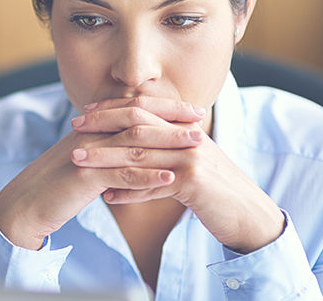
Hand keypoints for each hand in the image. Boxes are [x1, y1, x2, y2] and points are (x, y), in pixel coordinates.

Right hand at [0, 97, 204, 249]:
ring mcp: (87, 153)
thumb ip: (107, 150)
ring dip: (168, 143)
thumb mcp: (85, 161)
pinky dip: (148, 176)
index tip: (191, 110)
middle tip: (201, 120)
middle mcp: (90, 133)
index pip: (133, 108)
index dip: (164, 107)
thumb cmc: (56, 185)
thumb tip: (135, 146)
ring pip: (134, 142)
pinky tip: (171, 179)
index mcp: (91, 127)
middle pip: (137, 118)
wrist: (26, 203)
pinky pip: (121, 174)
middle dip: (172, 118)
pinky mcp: (84, 176)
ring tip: (197, 146)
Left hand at [73, 97, 284, 253]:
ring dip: (105, 158)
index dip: (112, 109)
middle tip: (73, 127)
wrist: (249, 213)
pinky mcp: (194, 182)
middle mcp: (187, 136)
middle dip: (102, 124)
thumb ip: (160, 154)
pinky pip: (152, 185)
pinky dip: (128, 191)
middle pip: (137, 124)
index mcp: (183, 127)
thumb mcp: (186, 165)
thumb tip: (126, 157)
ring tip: (77, 161)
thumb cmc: (213, 190)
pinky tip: (107, 197)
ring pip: (139, 153)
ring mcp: (191, 157)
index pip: (143, 109)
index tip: (84, 113)